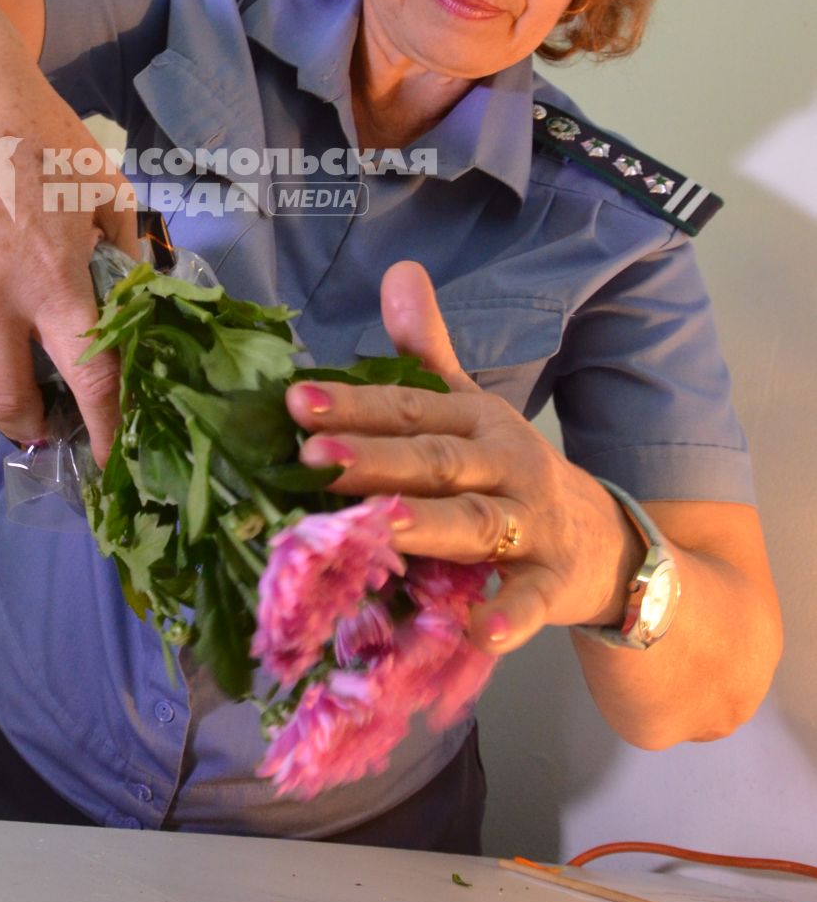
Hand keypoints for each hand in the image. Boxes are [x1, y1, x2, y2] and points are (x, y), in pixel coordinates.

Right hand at [0, 52, 137, 462]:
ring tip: (1, 388)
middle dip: (33, 426)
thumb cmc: (37, 139)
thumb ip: (126, 255)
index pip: (88, 380)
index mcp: (52, 278)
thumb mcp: (105, 190)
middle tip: (45, 421)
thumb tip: (138, 308)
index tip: (112, 459)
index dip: (106, 430)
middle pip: (9, 405)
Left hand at [284, 261, 636, 654]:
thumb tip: (398, 269)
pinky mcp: (555, 580)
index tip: (294, 401)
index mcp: (476, 421)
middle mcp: (504, 464)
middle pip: (434, 460)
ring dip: (427, 524)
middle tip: (310, 459)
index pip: (408, 408)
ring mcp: (532, 523)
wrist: (607, 543)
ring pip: (476, 520)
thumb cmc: (511, 473)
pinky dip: (508, 615)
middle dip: (374, 458)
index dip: (353, 404)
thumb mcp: (471, 410)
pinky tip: (478, 631)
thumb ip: (426, 351)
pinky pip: (531, 598)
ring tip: (377, 523)